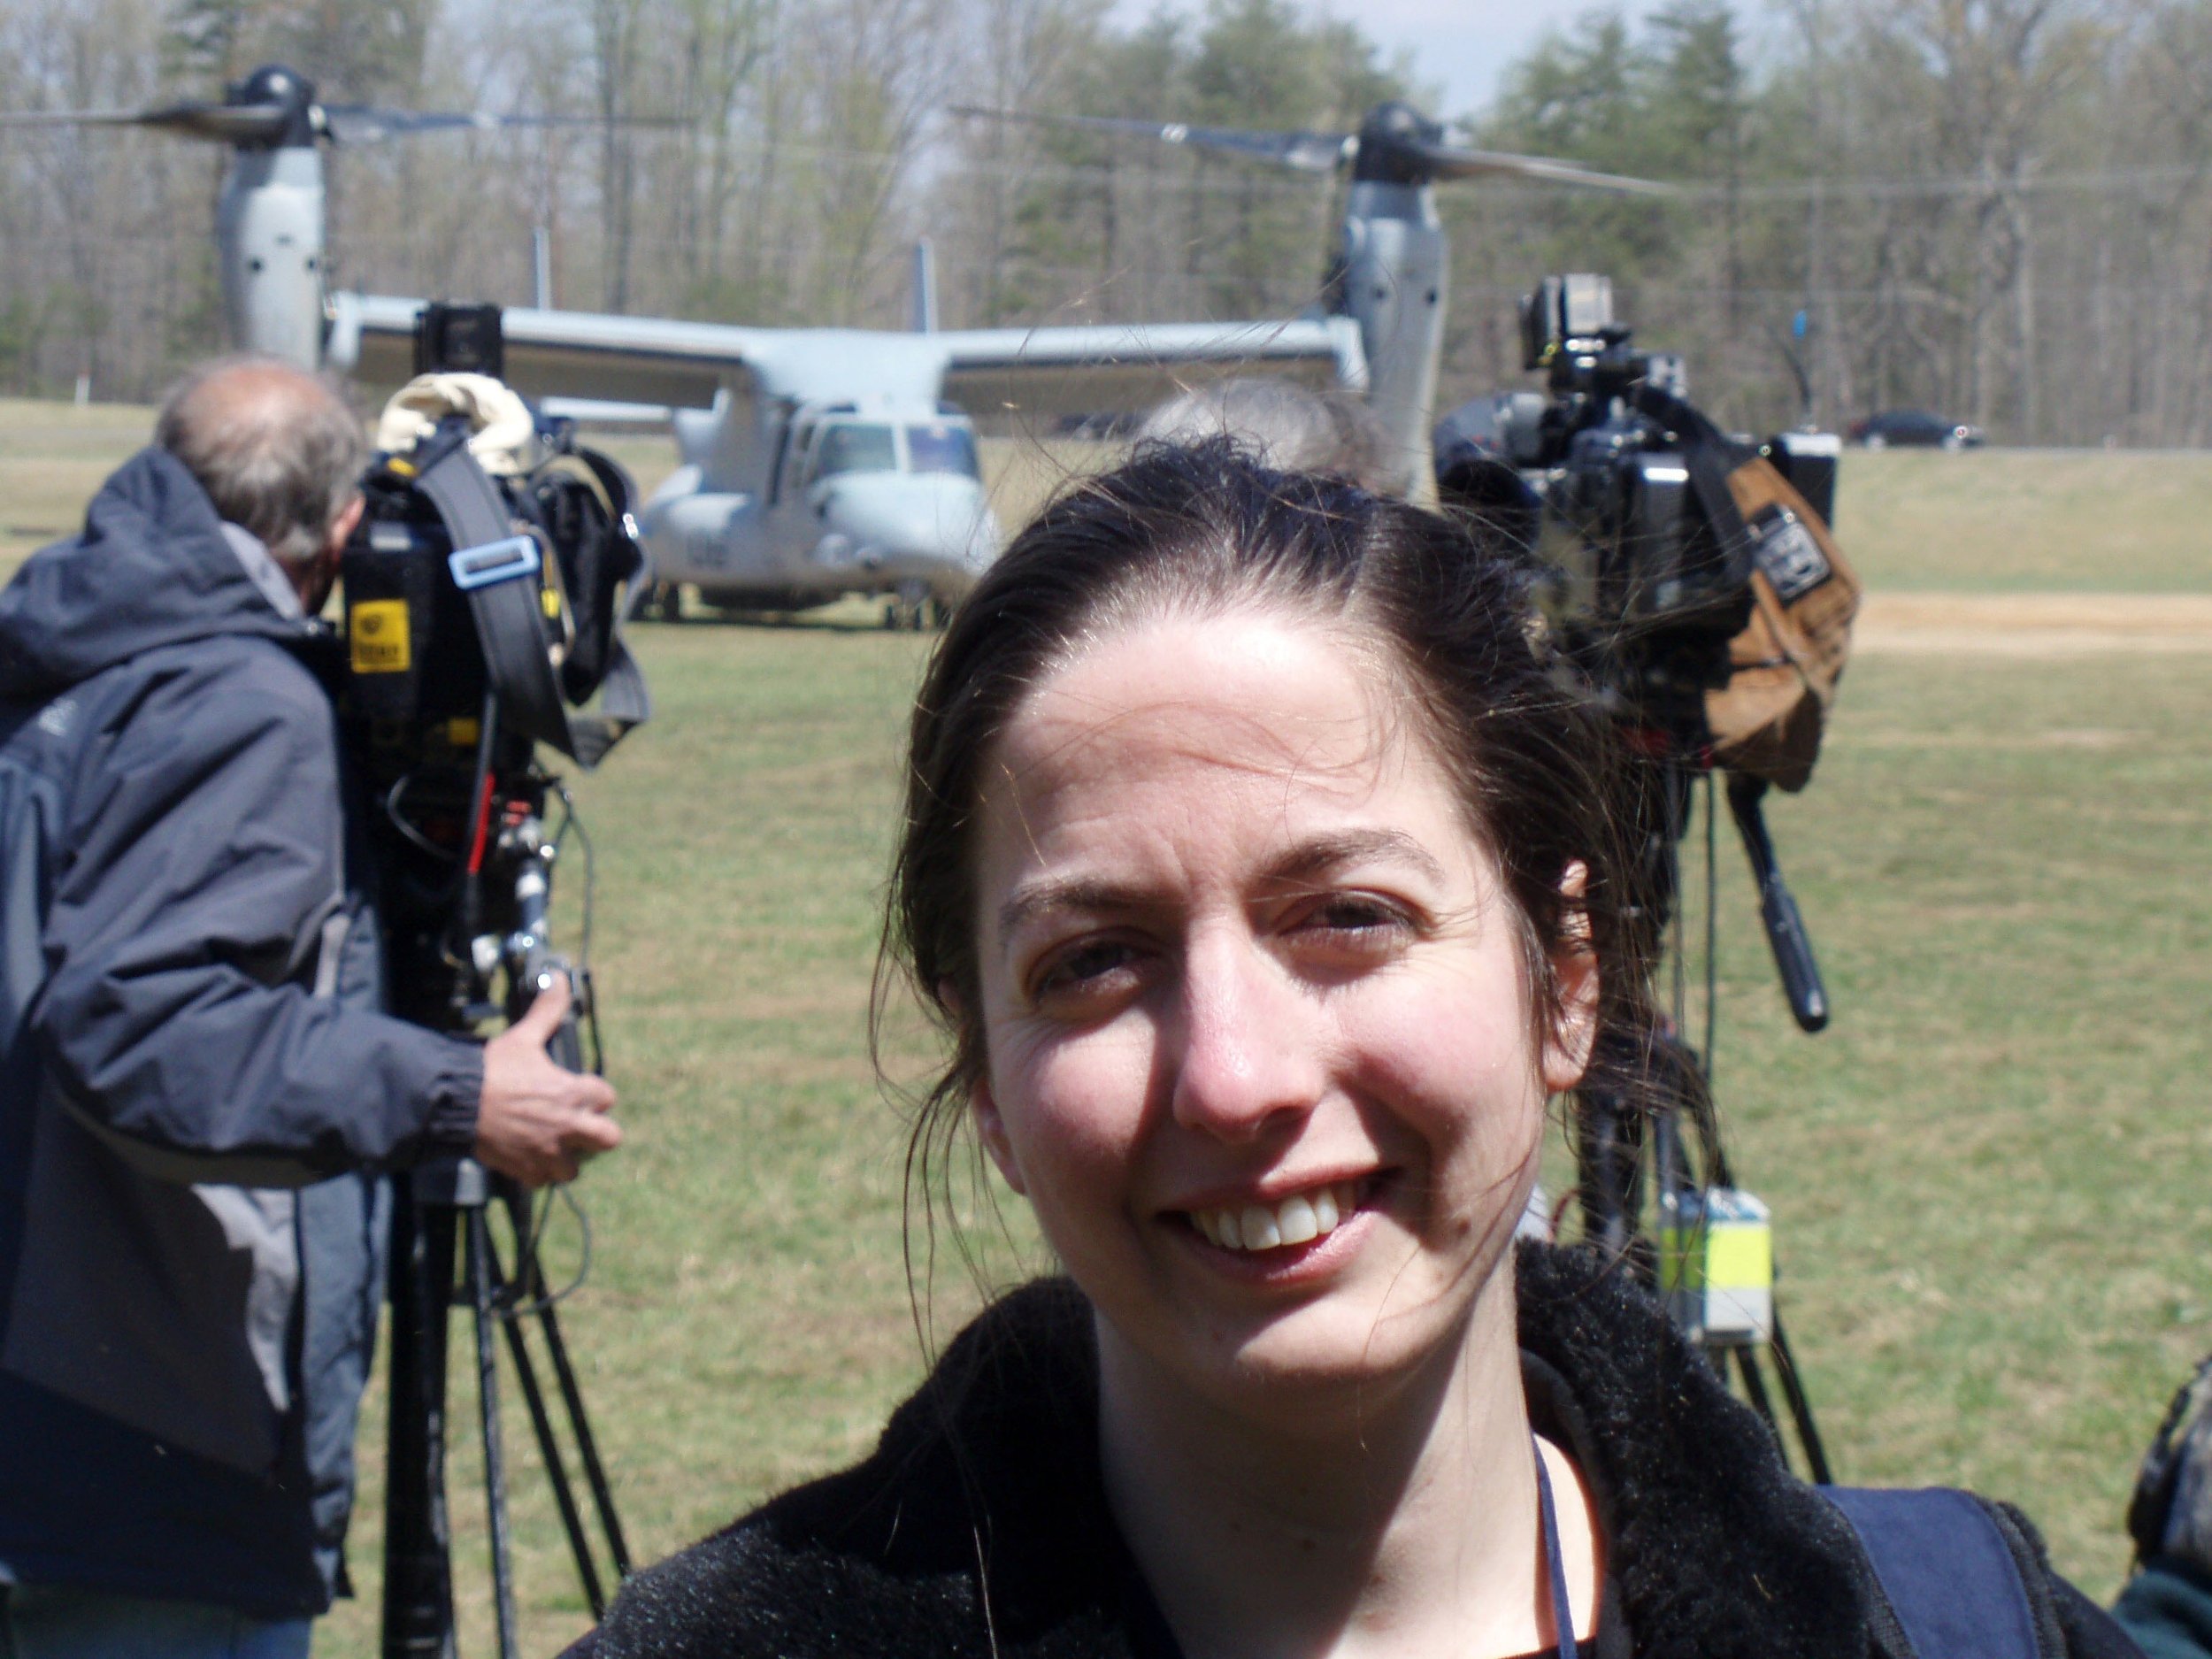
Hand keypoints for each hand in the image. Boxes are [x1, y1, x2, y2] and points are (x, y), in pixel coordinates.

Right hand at [474, 974, 620, 1186]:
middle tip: (577, 1124)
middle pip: (608, 1139)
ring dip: (567, 1159)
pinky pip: (543, 1181)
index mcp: (573, 1092)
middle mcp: (568, 1126)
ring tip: (552, 1145)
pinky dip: (538, 1173)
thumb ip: (547, 1011)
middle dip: (596, 1133)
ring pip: (575, 1168)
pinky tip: (528, 1158)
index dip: (594, 1093)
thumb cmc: (492, 1070)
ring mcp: (548, 1152)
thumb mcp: (524, 1036)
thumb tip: (559, 979)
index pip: (607, 1096)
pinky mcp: (526, 1170)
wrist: (455, 1102)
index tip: (577, 1090)